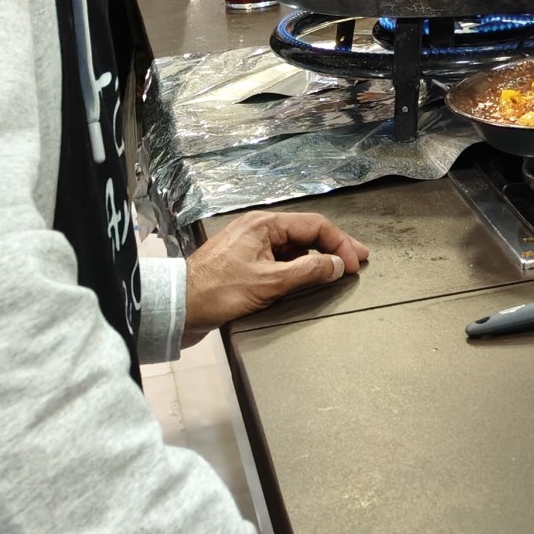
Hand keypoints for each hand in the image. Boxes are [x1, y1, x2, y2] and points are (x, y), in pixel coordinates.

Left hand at [183, 211, 368, 338]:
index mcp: (265, 224)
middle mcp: (258, 229)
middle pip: (306, 233)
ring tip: (335, 271)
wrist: (176, 308)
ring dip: (315, 258)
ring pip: (293, 247)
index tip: (354, 264)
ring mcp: (250, 245)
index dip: (339, 243)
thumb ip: (308, 271)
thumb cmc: (218, 292)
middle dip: (333, 247)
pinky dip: (297, 267)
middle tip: (357, 260)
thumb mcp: (269, 283)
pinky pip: (279, 259)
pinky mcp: (242, 263)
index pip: (315, 226)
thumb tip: (337, 265)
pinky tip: (306, 279)